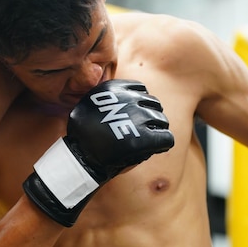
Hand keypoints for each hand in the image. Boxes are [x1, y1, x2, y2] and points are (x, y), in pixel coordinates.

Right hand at [23, 79, 174, 226]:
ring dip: (158, 128)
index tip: (137, 113)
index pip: (140, 88)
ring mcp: (137, 119)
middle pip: (153, 103)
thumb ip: (110, 99)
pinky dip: (164, 142)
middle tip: (145, 128)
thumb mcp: (92, 106)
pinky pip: (166, 138)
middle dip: (151, 115)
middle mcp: (127, 100)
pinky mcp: (144, 139)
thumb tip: (139, 95)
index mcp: (112, 89)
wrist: (81, 158)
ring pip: (162, 120)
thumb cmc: (86, 134)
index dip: (140, 102)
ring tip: (151, 139)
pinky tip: (158, 147)